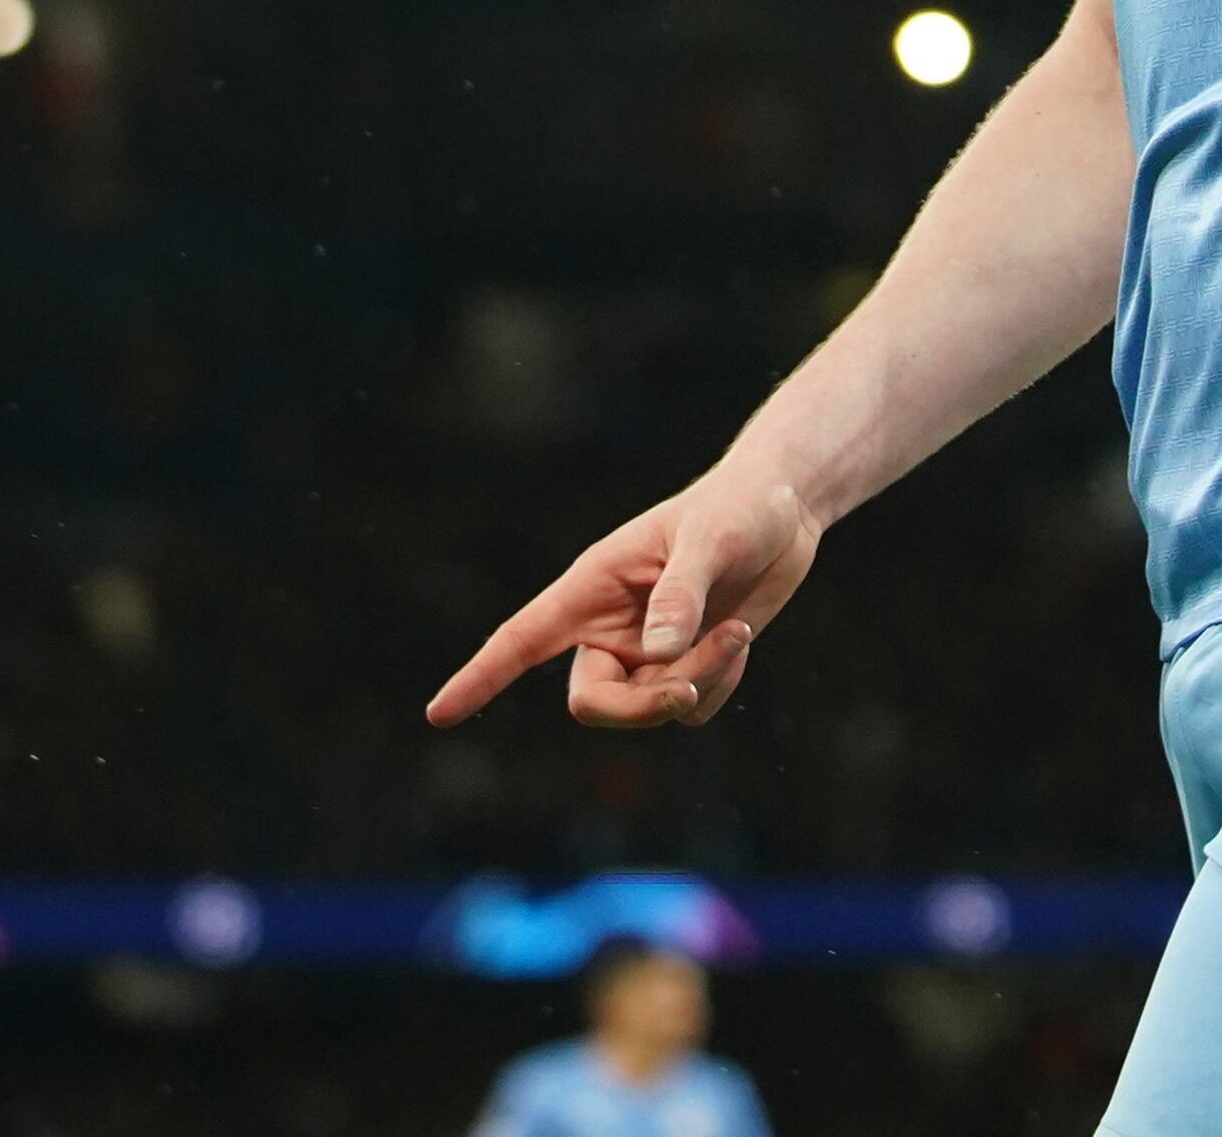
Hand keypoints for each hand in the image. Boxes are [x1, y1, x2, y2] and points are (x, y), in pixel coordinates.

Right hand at [423, 462, 822, 729]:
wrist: (783, 511)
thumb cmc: (738, 507)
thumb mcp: (711, 540)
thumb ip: (682, 593)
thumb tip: (658, 653)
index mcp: (592, 586)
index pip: (520, 639)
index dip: (479, 678)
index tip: (438, 715)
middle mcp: (610, 625)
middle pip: (592, 702)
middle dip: (638, 708)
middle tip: (687, 687)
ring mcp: (647, 651)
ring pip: (651, 709)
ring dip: (697, 680)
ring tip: (735, 632)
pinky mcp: (684, 667)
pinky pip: (693, 709)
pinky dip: (720, 681)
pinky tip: (740, 637)